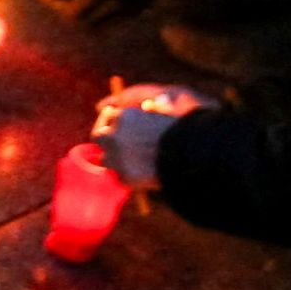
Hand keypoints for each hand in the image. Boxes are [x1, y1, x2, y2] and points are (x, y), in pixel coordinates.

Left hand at [94, 85, 212, 188]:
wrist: (190, 155)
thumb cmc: (184, 133)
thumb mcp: (163, 115)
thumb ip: (147, 117)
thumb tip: (143, 111)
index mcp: (125, 116)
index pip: (109, 116)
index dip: (114, 123)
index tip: (117, 128)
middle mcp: (115, 135)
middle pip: (99, 137)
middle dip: (107, 142)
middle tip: (117, 148)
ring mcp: (117, 157)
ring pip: (107, 160)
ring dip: (117, 162)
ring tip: (136, 163)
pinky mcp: (125, 176)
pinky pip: (122, 177)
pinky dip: (131, 177)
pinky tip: (146, 175)